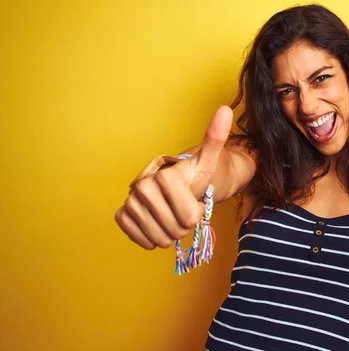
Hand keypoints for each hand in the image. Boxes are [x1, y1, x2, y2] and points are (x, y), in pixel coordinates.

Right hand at [114, 105, 232, 248]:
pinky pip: (141, 240)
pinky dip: (152, 238)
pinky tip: (156, 222)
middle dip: (183, 225)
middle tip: (181, 207)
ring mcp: (129, 202)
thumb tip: (225, 110)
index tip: (193, 199)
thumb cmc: (191, 177)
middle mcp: (141, 188)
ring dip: (170, 233)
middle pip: (175, 230)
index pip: (190, 218)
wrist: (171, 186)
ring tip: (170, 214)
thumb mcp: (206, 161)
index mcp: (164, 177)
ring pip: (160, 239)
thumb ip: (215, 138)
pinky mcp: (121, 216)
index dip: (196, 213)